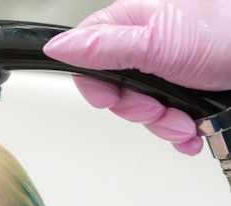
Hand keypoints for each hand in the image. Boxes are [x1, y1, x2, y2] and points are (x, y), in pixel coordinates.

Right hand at [43, 0, 230, 155]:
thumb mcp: (159, 41)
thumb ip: (104, 47)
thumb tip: (58, 47)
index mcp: (135, 24)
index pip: (89, 55)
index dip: (96, 84)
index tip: (112, 97)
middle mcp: (151, 47)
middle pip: (116, 91)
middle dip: (138, 110)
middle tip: (157, 107)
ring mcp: (172, 72)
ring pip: (144, 112)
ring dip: (163, 125)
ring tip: (185, 120)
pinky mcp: (191, 94)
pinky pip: (169, 122)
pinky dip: (179, 134)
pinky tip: (193, 130)